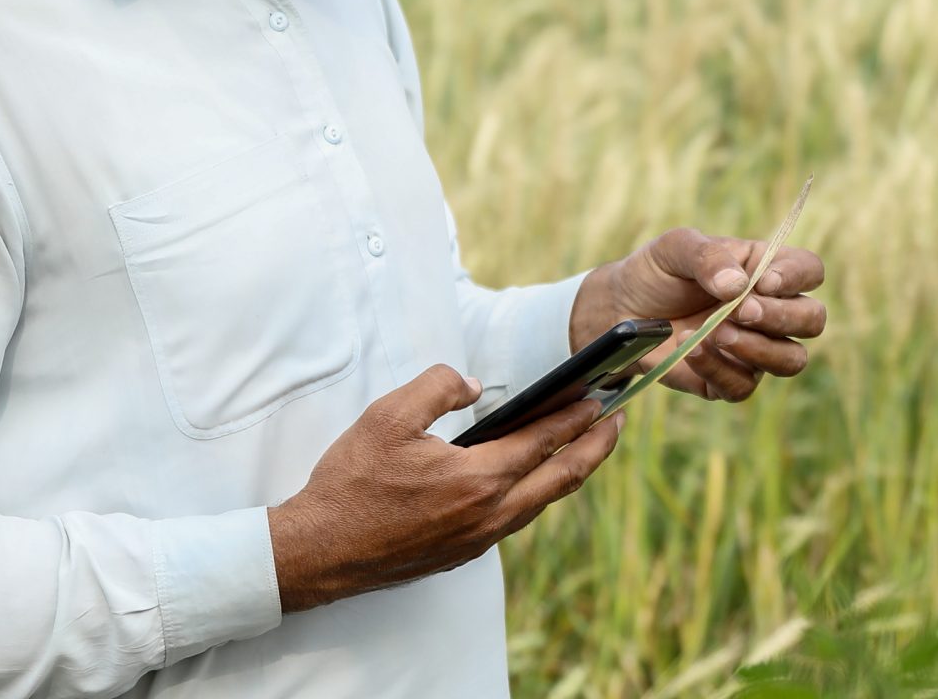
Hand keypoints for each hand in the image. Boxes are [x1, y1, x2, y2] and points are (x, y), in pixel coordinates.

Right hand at [267, 364, 624, 611]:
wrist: (319, 551)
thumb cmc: (351, 484)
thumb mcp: (389, 416)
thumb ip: (438, 386)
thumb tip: (472, 385)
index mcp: (477, 479)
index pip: (544, 440)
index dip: (578, 415)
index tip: (603, 395)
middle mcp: (489, 514)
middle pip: (561, 478)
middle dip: (596, 446)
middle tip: (617, 421)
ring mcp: (478, 539)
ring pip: (541, 502)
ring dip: (569, 471)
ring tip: (584, 445)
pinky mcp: (463, 552)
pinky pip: (515, 518)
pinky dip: (536, 492)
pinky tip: (531, 477)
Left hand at [569, 227, 827, 402]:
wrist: (620, 309)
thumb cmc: (657, 271)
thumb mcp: (676, 248)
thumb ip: (709, 257)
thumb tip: (737, 285)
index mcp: (766, 269)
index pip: (809, 270)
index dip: (797, 277)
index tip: (762, 281)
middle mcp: (770, 310)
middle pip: (812, 319)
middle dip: (783, 317)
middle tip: (739, 310)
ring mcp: (754, 348)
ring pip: (792, 360)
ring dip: (760, 349)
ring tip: (717, 332)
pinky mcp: (730, 379)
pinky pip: (745, 386)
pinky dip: (720, 369)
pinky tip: (692, 350)